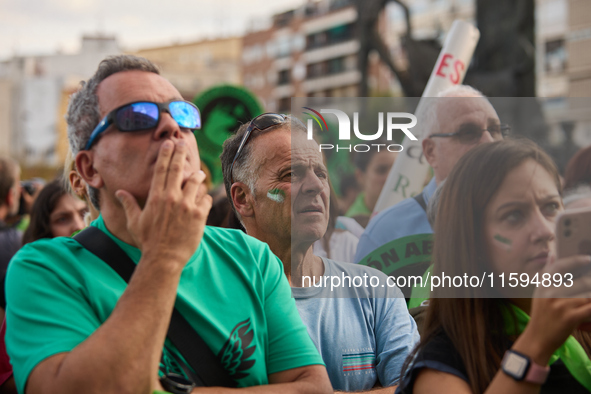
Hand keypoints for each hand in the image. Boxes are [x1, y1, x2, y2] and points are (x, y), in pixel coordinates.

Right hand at [115, 140, 211, 267]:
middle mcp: (172, 198)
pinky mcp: (199, 216)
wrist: (164, 258)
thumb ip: (129, 204)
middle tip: (183, 143)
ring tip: (198, 173)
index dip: (166, 154)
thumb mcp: (134, 222)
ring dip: (197, 175)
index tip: (169, 143)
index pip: (161, 170)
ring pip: (196, 181)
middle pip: (178, 169)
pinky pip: (205, 199)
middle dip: (180, 153)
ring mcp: (187, 206)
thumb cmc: (147, 241)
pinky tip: (202, 198)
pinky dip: (204, 197)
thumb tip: (120, 192)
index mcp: (156, 197)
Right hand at [524, 255, 590, 358]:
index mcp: (542, 286)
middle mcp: (550, 293)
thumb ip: (546, 276)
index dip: (575, 260)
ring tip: (588, 300)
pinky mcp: (570, 318)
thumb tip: (552, 255)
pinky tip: (590, 307)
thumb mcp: (539, 294)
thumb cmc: (541, 317)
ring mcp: (560, 305)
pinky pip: (590, 308)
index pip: (560, 266)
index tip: (587, 259)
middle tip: (590, 284)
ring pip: (587, 296)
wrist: (536, 340)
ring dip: (590, 297)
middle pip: (581, 282)